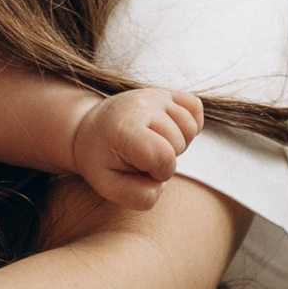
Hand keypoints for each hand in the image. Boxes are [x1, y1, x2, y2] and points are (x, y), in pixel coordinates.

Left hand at [70, 85, 204, 214]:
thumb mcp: (106, 185)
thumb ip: (136, 196)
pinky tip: (166, 131)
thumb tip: (161, 185)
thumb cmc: (101, 159)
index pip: (163, 156)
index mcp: (123, 128)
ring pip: (190, 128)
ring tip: (152, 144)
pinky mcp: (166, 92)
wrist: (91, 129)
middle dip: (166, 160)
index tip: (142, 170)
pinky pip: (195, 108)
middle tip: (142, 157)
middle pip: (179, 143)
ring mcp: (155, 95)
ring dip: (177, 143)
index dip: (160, 173)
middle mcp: (141, 105)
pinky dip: (188, 124)